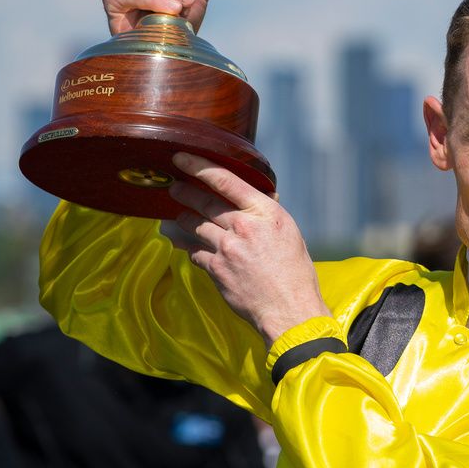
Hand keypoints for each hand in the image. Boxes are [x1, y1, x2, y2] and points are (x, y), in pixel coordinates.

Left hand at [167, 152, 329, 347]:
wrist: (289, 309)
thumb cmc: (295, 272)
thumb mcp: (289, 233)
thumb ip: (268, 213)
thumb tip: (260, 196)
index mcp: (265, 212)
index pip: (226, 180)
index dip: (199, 166)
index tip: (182, 158)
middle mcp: (244, 226)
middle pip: (204, 201)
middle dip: (184, 192)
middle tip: (174, 187)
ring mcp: (227, 248)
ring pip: (193, 226)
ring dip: (181, 219)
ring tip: (173, 216)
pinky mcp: (216, 270)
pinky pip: (195, 252)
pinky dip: (189, 247)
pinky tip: (184, 244)